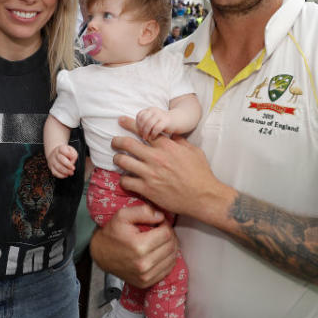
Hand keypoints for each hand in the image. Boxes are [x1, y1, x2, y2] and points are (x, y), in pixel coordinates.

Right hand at [46, 144, 77, 177]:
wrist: (56, 154)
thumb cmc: (65, 153)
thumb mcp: (71, 150)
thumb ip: (74, 155)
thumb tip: (72, 162)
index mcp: (60, 148)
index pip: (63, 150)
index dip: (69, 155)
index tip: (73, 159)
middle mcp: (55, 154)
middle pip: (61, 159)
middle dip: (68, 165)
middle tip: (73, 168)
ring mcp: (52, 161)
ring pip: (58, 167)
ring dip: (66, 171)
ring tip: (71, 173)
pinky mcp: (51, 167)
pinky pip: (54, 172)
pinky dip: (61, 175)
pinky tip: (66, 175)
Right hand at [90, 203, 177, 288]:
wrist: (100, 253)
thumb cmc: (112, 233)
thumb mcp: (123, 215)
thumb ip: (143, 211)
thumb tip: (161, 216)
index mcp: (139, 247)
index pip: (167, 234)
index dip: (165, 225)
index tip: (159, 222)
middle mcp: (144, 264)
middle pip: (171, 247)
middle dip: (169, 236)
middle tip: (160, 230)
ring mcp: (145, 276)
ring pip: (172, 259)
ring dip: (170, 248)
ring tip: (160, 241)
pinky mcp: (146, 282)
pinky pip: (167, 270)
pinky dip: (167, 260)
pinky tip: (159, 252)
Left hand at [111, 116, 232, 223]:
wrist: (203, 196)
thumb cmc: (200, 173)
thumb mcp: (193, 150)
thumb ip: (179, 141)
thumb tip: (171, 133)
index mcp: (166, 146)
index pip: (143, 130)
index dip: (129, 124)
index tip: (121, 120)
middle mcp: (155, 158)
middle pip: (127, 144)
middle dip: (117, 141)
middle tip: (114, 141)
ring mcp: (150, 174)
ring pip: (122, 161)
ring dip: (117, 159)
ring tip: (117, 159)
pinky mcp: (147, 189)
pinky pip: (126, 181)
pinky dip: (123, 179)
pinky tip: (126, 179)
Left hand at [135, 106, 169, 140]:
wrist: (178, 120)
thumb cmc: (163, 122)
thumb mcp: (153, 119)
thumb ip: (144, 122)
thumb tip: (132, 128)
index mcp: (150, 110)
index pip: (139, 115)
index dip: (138, 124)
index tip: (139, 131)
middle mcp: (154, 110)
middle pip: (143, 119)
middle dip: (141, 129)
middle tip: (142, 136)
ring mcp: (160, 115)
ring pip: (148, 124)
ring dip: (146, 132)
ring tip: (146, 138)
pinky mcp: (166, 121)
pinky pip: (157, 128)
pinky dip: (153, 134)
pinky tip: (153, 137)